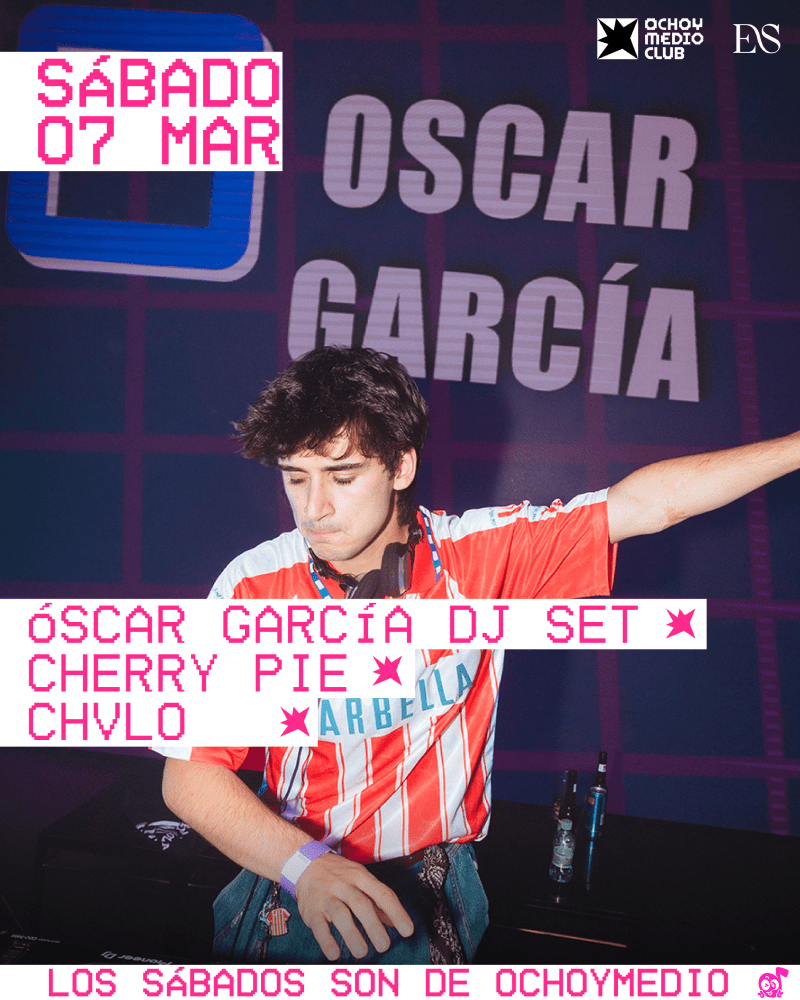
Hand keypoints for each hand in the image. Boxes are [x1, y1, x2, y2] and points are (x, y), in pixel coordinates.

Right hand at [294, 852, 413, 960]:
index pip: (382, 894)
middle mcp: (344, 885)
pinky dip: (327, 941)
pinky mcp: (312, 910)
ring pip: (340, 914)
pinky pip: (319, 926)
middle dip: (373, 926)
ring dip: (352, 934)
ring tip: (362, 952)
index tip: (407, 930)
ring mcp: (327, 897)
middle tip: (384, 946)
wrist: (307, 864)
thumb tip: (396, 922)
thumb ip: (378, 901)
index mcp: (361, 877)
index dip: (396, 912)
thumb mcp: (361, 879)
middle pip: (361, 904)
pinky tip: (335, 954)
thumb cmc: (340, 875)